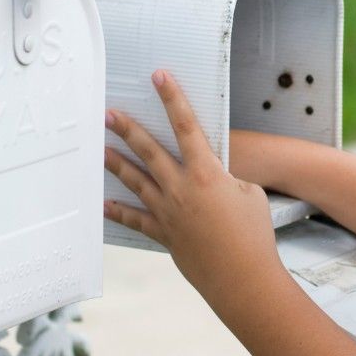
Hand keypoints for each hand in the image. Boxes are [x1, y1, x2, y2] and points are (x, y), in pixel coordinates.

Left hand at [103, 70, 282, 295]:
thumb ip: (226, 178)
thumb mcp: (250, 193)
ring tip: (101, 149)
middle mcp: (181, 189)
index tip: (160, 77)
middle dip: (128, 129)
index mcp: (207, 173)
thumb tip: (210, 178)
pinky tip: (105, 204)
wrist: (243, 278)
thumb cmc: (254, 235)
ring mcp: (169, 212)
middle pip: (149, 151)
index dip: (173, 98)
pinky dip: (120, 212)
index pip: (187, 126)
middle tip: (110, 113)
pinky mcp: (165, 234)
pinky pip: (137, 219)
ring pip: (136, 181)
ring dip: (117, 163)